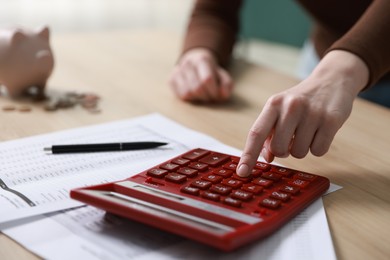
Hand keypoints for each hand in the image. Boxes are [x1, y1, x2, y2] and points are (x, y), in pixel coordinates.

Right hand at [169, 48, 232, 101]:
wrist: (194, 62)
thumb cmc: (210, 72)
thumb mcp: (222, 75)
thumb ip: (227, 84)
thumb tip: (223, 95)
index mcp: (202, 59)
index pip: (207, 80)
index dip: (214, 91)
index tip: (216, 94)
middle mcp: (187, 63)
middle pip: (197, 88)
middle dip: (206, 96)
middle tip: (210, 96)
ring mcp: (177, 71)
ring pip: (187, 93)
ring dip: (197, 98)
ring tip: (202, 94)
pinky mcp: (171, 79)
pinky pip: (180, 96)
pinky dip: (189, 98)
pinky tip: (193, 93)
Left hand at [236, 50, 368, 176]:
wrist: (332, 80)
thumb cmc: (300, 102)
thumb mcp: (280, 110)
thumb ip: (269, 134)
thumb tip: (267, 158)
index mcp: (273, 104)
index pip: (256, 133)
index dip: (248, 155)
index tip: (242, 173)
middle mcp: (291, 106)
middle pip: (278, 149)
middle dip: (283, 151)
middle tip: (291, 138)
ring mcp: (312, 113)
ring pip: (299, 153)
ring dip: (302, 148)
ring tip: (308, 130)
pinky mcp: (331, 120)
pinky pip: (318, 151)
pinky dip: (318, 147)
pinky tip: (320, 131)